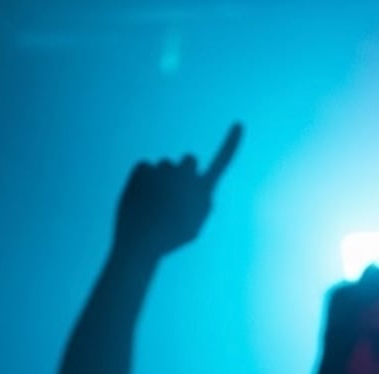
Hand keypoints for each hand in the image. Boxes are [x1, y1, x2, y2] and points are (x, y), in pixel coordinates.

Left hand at [114, 123, 241, 256]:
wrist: (140, 244)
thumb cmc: (170, 239)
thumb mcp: (191, 228)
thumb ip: (200, 207)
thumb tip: (202, 192)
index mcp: (202, 191)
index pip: (221, 163)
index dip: (230, 145)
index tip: (239, 125)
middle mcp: (185, 175)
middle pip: (189, 159)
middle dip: (183, 170)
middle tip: (172, 192)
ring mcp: (163, 170)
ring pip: (164, 164)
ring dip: (161, 178)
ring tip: (152, 202)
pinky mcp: (143, 168)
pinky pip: (144, 166)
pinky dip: (142, 179)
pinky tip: (139, 197)